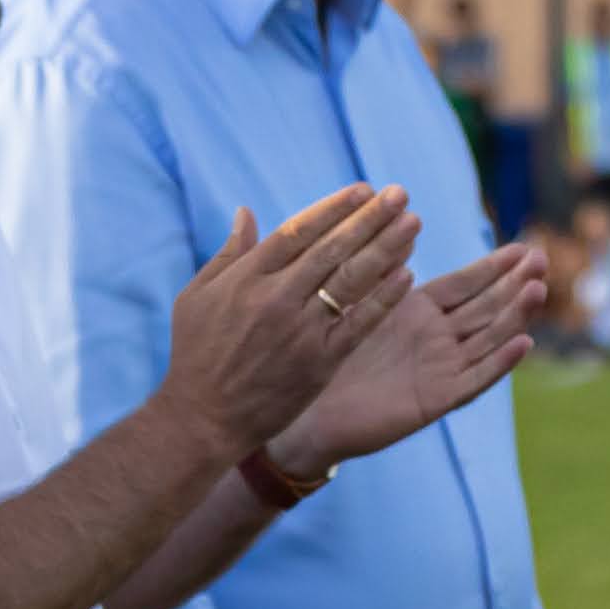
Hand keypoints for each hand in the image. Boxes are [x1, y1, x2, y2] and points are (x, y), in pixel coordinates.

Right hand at [165, 188, 422, 457]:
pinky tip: (407, 274)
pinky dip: (383, 299)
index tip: (363, 190)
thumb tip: (246, 212)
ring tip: (413, 223)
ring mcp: (300, 331)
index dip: (334, 208)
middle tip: (399, 194)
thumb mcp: (197, 296)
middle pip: (332, 248)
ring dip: (386, 248)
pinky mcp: (319, 362)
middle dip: (369, 218)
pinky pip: (359, 324)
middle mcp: (277, 298)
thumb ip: (228, 254)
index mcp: (247, 278)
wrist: (204, 418)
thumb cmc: (195, 354)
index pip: (299, 230)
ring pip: (351, 281)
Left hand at [282, 243, 546, 467]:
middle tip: (543, 260)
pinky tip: (522, 343)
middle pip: (486, 307)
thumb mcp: (360, 304)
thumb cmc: (330, 356)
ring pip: (488, 338)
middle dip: (514, 284)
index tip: (523, 247)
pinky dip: (499, 363)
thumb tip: (402, 223)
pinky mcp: (436, 400)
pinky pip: (474, 380)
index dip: (495, 267)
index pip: (466, 283)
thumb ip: (384, 270)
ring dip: (515, 316)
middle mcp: (438, 339)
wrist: (312, 412)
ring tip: (537, 290)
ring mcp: (441, 369)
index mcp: (420, 312)